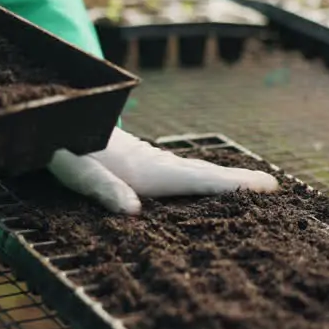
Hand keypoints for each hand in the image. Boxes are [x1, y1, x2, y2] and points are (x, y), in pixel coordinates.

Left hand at [48, 128, 278, 213]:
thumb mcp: (80, 173)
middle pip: (205, 175)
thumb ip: (105, 190)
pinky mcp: (141, 162)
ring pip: (194, 172)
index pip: (201, 181)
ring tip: (247, 186)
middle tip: (273, 187)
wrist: (54, 116)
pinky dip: (199, 179)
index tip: (269, 186)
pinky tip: (198, 184)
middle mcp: (157, 165)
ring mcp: (150, 161)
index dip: (235, 186)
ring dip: (221, 180)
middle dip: (238, 182)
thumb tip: (132, 211)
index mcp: (150, 173)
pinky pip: (180, 174)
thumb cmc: (65, 149)